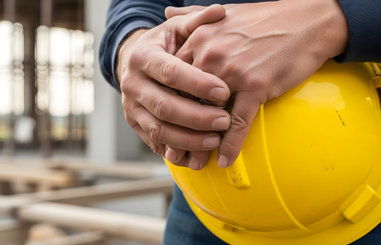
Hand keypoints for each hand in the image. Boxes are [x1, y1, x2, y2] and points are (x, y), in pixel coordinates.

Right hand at [117, 5, 230, 168]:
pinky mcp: (135, 125)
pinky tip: (197, 156)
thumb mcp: (177, 30)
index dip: (197, 84)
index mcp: (143, 57)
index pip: (171, 72)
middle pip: (165, 106)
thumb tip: (220, 11)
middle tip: (225, 122)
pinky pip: (155, 143)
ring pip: (159, 129)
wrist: (134, 64)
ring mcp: (131, 108)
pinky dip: (176, 151)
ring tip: (216, 142)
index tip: (224, 92)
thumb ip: (197, 22)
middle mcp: (132, 84)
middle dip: (196, 117)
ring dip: (189, 139)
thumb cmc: (164, 45)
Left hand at [168, 0, 347, 166]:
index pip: (172, 79)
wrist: (306, 21)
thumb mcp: (222, 11)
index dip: (167, 104)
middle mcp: (210, 56)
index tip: (164, 122)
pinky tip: (225, 160)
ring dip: (200, 144)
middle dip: (177, 129)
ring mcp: (232, 72)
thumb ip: (192, 15)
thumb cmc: (265, 18)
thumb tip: (168, 12)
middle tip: (173, 151)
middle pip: (184, 101)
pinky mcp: (256, 86)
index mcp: (198, 39)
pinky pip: (238, 122)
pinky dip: (230, 144)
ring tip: (195, 162)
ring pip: (207, 116)